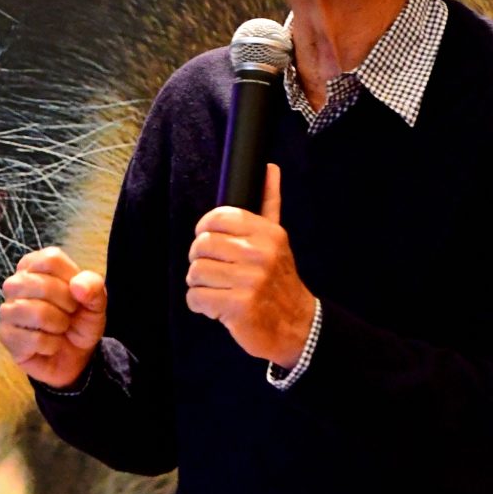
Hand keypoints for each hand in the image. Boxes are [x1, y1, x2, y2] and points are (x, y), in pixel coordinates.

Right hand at [0, 247, 106, 388]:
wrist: (74, 356)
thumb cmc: (80, 320)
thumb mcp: (96, 301)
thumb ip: (93, 287)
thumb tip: (78, 285)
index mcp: (35, 264)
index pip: (50, 259)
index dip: (71, 279)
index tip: (76, 294)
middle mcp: (16, 283)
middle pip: (42, 285)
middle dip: (67, 305)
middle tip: (70, 314)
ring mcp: (7, 309)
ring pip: (36, 312)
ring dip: (58, 325)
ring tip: (60, 328)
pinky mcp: (5, 336)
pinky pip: (33, 339)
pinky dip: (51, 345)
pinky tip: (50, 345)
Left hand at [186, 164, 314, 367]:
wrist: (297, 325)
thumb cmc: (278, 278)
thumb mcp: (276, 238)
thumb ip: (269, 202)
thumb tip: (269, 167)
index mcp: (267, 233)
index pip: (217, 218)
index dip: (205, 229)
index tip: (209, 241)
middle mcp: (260, 254)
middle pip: (201, 245)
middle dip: (200, 260)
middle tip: (214, 271)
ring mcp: (250, 281)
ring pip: (195, 272)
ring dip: (199, 284)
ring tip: (217, 289)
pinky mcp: (238, 307)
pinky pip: (195, 298)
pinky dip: (200, 305)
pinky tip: (217, 307)